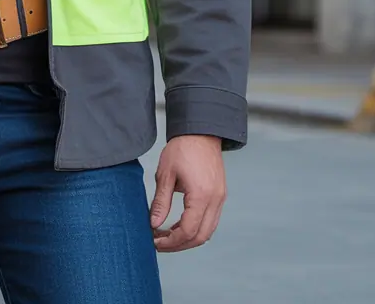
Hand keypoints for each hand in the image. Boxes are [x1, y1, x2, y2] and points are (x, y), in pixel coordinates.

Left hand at [149, 134, 225, 251]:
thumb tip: (153, 224)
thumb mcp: (165, 173)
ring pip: (207, 231)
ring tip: (167, 235)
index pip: (188, 230)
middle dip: (179, 244)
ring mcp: (220, 198)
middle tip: (160, 243)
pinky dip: (196, 228)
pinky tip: (180, 224)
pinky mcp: (220, 195)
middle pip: (200, 237)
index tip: (155, 242)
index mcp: (201, 195)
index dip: (171, 241)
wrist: (201, 131)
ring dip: (188, 238)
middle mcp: (215, 200)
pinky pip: (211, 221)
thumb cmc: (182, 148)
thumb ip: (160, 201)